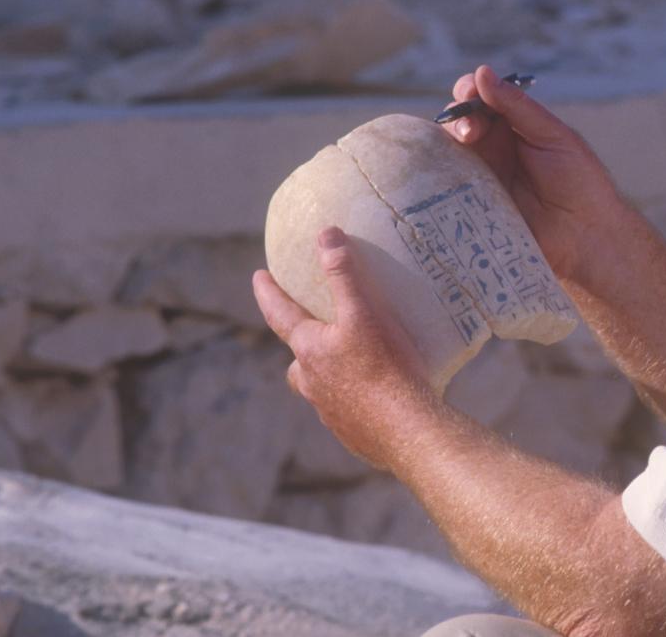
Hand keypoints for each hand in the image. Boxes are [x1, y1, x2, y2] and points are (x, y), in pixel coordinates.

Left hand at [252, 227, 429, 470]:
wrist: (407, 429)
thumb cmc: (386, 367)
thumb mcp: (365, 313)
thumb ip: (344, 274)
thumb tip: (325, 235)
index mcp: (310, 351)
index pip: (279, 315)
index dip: (269, 293)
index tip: (258, 277)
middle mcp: (312, 382)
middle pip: (297, 360)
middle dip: (303, 345)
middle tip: (315, 333)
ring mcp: (330, 411)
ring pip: (319, 388)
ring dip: (327, 376)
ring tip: (352, 367)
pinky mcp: (351, 432)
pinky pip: (345, 411)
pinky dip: (353, 401)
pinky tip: (375, 398)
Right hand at [443, 64, 625, 284]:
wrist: (586, 235)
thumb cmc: (580, 181)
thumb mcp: (553, 135)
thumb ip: (517, 107)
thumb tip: (482, 72)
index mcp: (516, 127)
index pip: (484, 99)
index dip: (471, 90)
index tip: (470, 91)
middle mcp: (495, 148)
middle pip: (461, 121)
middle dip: (460, 114)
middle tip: (471, 127)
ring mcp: (481, 176)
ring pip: (449, 150)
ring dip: (449, 140)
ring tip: (468, 141)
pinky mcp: (472, 205)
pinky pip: (447, 185)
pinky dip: (439, 172)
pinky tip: (444, 167)